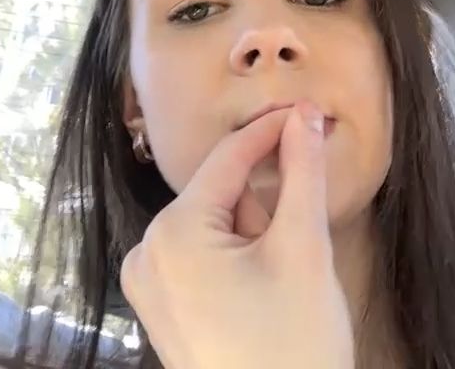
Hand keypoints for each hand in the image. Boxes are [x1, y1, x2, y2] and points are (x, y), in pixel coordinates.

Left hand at [120, 101, 353, 368]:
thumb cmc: (293, 343)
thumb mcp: (303, 249)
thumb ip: (302, 173)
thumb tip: (303, 115)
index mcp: (172, 231)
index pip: (228, 158)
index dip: (272, 130)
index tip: (308, 111)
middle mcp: (146, 250)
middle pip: (220, 194)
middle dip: (263, 207)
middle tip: (293, 255)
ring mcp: (147, 284)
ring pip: (213, 225)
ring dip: (252, 236)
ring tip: (277, 288)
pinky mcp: (158, 310)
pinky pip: (200, 257)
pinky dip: (235, 258)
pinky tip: (258, 298)